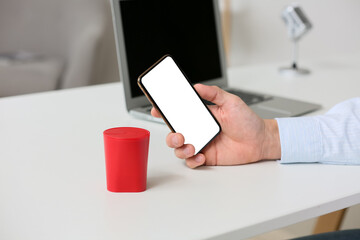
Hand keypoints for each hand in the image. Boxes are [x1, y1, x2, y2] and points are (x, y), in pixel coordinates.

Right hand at [151, 84, 280, 167]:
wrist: (259, 141)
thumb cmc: (247, 121)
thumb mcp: (231, 102)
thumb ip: (214, 94)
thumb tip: (197, 86)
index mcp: (200, 115)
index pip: (178, 112)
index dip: (164, 111)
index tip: (156, 109)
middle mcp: (198, 130)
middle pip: (174, 133)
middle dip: (171, 135)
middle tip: (179, 134)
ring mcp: (201, 143)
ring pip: (179, 149)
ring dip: (180, 149)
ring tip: (192, 146)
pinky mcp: (207, 156)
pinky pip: (192, 161)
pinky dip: (193, 159)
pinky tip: (201, 155)